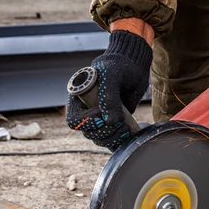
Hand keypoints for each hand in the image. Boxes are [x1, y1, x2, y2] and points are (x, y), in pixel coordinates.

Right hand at [66, 29, 152, 151]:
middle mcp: (87, 110)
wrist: (134, 67)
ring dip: (112, 139)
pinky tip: (126, 136)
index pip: (74, 120)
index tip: (102, 115)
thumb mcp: (112, 77)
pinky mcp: (113, 123)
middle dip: (104, 132)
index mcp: (79, 99)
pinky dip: (118, 142)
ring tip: (125, 129)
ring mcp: (101, 118)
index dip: (87, 122)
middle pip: (88, 133)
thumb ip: (109, 98)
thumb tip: (110, 122)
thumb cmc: (118, 67)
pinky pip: (111, 140)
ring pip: (99, 139)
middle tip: (120, 123)